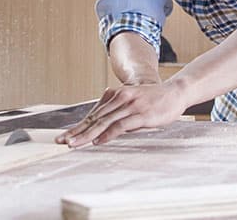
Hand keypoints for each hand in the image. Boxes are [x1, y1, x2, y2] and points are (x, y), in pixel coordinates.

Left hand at [55, 81, 187, 147]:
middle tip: (61, 142)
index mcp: (115, 95)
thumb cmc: (153, 100)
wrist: (175, 92)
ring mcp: (129, 106)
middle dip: (76, 131)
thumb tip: (101, 129)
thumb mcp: (131, 102)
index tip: (64, 137)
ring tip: (74, 144)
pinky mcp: (139, 114)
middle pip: (94, 118)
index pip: (93, 114)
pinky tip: (98, 142)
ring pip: (103, 123)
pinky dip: (107, 134)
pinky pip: (120, 126)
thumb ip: (117, 113)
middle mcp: (119, 98)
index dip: (77, 127)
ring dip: (87, 135)